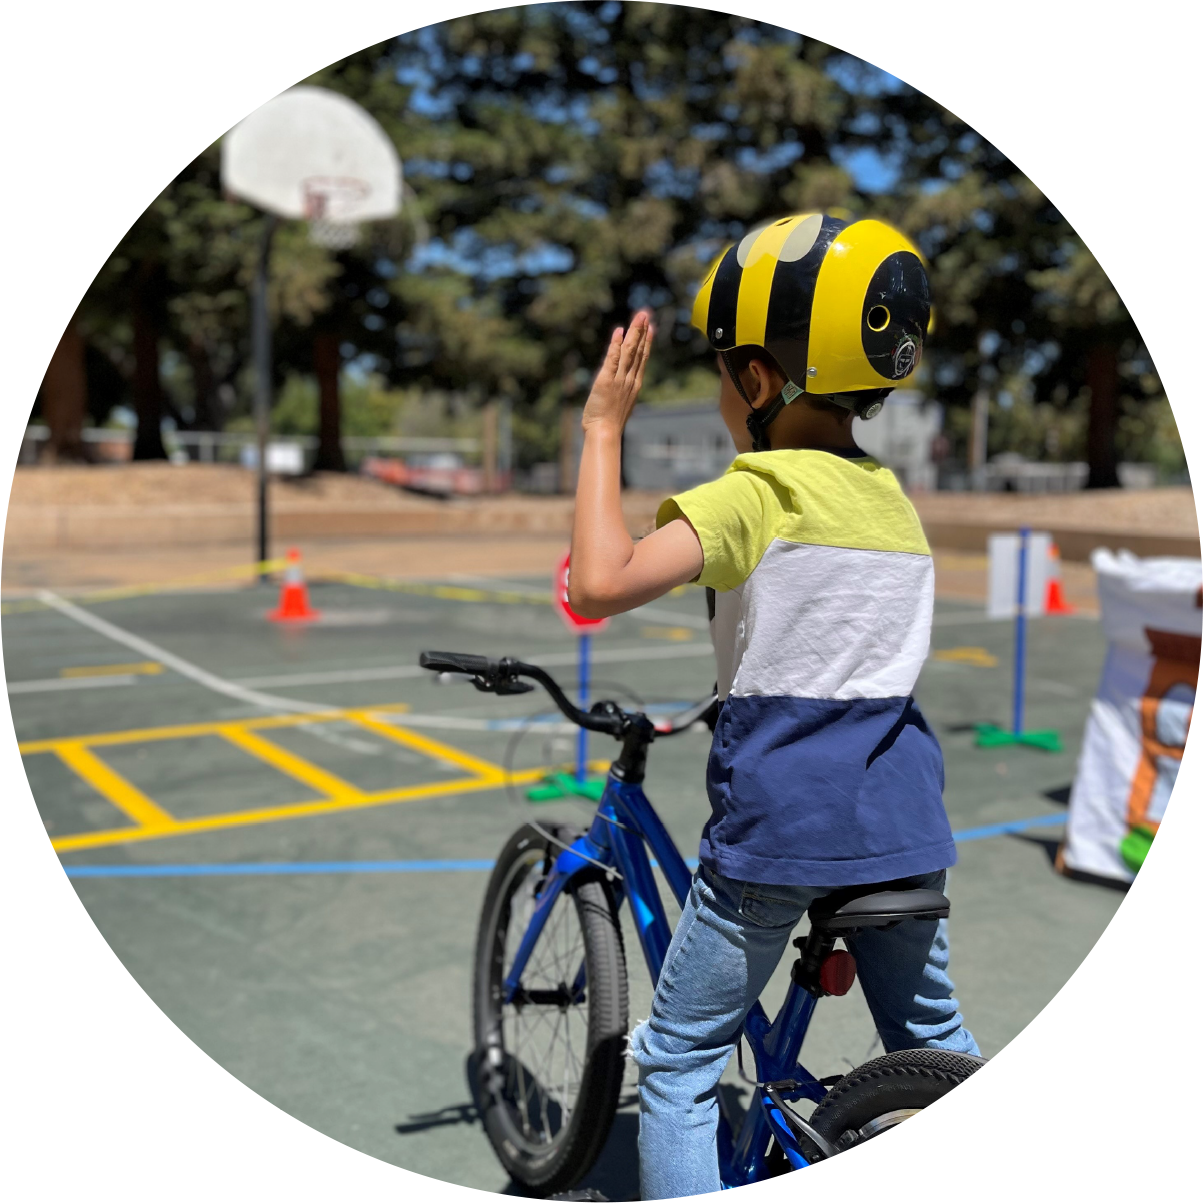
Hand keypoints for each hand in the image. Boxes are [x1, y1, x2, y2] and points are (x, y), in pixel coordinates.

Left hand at [581, 309, 653, 433]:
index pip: (642, 359)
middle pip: (638, 351)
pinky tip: (619, 332)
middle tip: (645, 314)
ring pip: (629, 351)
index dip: (646, 342)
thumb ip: (620, 392)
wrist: (605, 433)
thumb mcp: (619, 404)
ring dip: (634, 332)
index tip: (650, 328)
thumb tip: (619, 388)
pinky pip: (612, 359)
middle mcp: (629, 380)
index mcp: (634, 385)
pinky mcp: (606, 380)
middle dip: (642, 331)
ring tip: (639, 316)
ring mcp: (619, 379)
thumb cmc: (609, 424)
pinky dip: (615, 345)